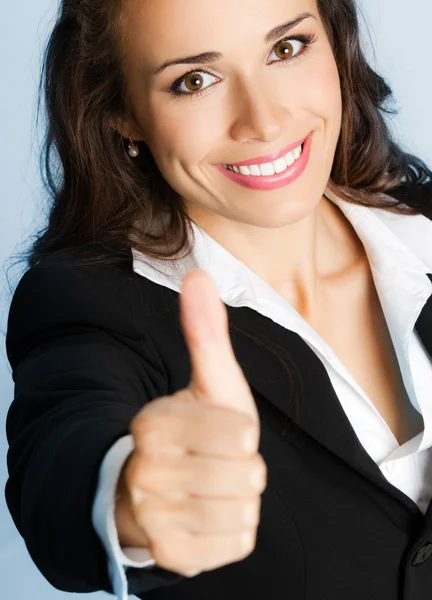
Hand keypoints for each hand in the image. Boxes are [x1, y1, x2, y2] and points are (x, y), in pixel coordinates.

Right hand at [119, 268, 266, 576]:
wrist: (161, 488)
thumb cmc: (194, 429)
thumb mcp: (206, 381)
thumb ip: (204, 331)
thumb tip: (198, 274)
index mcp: (152, 422)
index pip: (241, 432)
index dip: (242, 433)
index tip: (219, 432)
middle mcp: (145, 470)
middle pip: (246, 475)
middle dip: (245, 468)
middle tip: (220, 463)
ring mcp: (154, 517)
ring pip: (244, 511)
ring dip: (241, 500)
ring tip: (215, 489)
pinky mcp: (171, 555)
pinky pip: (238, 543)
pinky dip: (236, 530)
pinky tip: (212, 516)